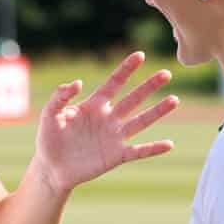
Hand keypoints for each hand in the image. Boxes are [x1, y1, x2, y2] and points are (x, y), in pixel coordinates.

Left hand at [34, 51, 178, 195]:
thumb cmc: (49, 139)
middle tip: (166, 73)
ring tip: (174, 99)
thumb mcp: (49, 115)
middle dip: (149, 86)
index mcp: (94, 105)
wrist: (51, 168)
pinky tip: (169, 144)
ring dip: (158, 111)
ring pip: (141, 121)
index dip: (126, 70)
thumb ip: (60, 97)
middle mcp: (108, 118)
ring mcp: (114, 137)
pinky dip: (153, 148)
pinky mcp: (117, 156)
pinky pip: (139, 151)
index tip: (139, 55)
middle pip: (133, 99)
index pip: (113, 83)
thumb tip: (77, 82)